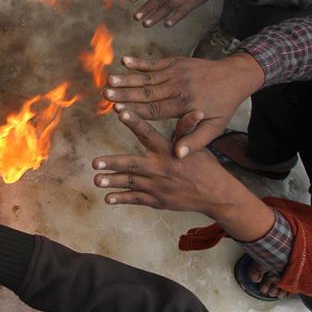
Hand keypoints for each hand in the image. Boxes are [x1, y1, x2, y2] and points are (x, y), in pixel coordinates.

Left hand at [92, 111, 274, 240]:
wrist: (215, 195)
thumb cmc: (204, 166)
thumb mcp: (197, 145)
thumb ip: (186, 128)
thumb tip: (196, 110)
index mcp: (169, 151)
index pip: (149, 134)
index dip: (135, 123)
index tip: (120, 113)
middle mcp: (161, 169)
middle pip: (133, 165)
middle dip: (113, 164)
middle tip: (95, 163)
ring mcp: (158, 187)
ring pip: (130, 183)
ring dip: (112, 181)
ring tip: (96, 180)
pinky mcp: (157, 200)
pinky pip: (136, 199)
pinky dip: (121, 198)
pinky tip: (107, 198)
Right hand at [104, 54, 264, 156]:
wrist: (236, 77)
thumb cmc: (222, 106)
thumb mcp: (214, 128)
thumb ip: (195, 141)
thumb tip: (178, 156)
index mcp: (185, 106)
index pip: (155, 110)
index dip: (135, 110)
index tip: (117, 111)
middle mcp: (178, 88)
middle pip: (147, 92)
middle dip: (125, 93)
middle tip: (106, 94)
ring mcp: (176, 73)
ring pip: (148, 78)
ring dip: (127, 78)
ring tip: (109, 80)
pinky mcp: (176, 62)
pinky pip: (154, 63)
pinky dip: (139, 62)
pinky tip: (124, 60)